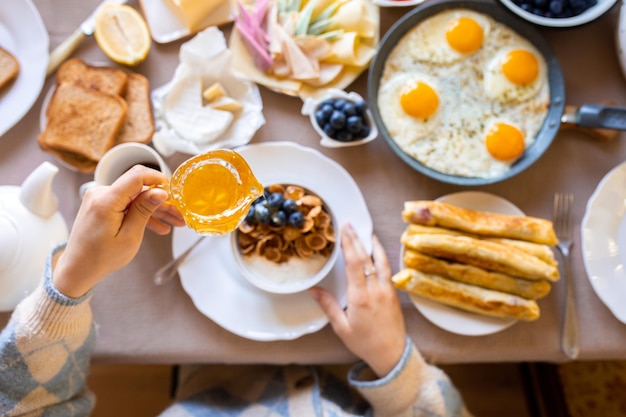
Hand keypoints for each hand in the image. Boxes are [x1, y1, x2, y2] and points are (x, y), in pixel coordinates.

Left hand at [53, 165, 184, 297]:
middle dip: (161, 202)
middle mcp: (100, 194)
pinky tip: (159, 227)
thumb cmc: (101, 258)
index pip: (137, 176)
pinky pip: (126, 204)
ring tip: (174, 223)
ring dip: (155, 210)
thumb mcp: (129, 236)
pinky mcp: (101, 205)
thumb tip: (160, 191)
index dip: (158, 179)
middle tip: (179, 215)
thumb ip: (144, 210)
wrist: (78, 269)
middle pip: (139, 189)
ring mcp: (100, 199)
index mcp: (106, 200)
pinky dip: (141, 214)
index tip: (173, 190)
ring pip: (135, 198)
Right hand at [310, 223, 406, 376]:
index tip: (344, 231)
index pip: (355, 265)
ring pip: (382, 262)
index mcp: (361, 298)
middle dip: (357, 240)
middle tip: (350, 225)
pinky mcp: (394, 294)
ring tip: (367, 233)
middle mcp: (376, 291)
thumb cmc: (365, 343)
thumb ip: (328, 306)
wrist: (393, 354)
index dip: (349, 245)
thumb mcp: (342, 327)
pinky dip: (382, 257)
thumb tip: (313, 289)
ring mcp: (388, 291)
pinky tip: (377, 253)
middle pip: (367, 259)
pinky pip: (387, 270)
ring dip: (374, 245)